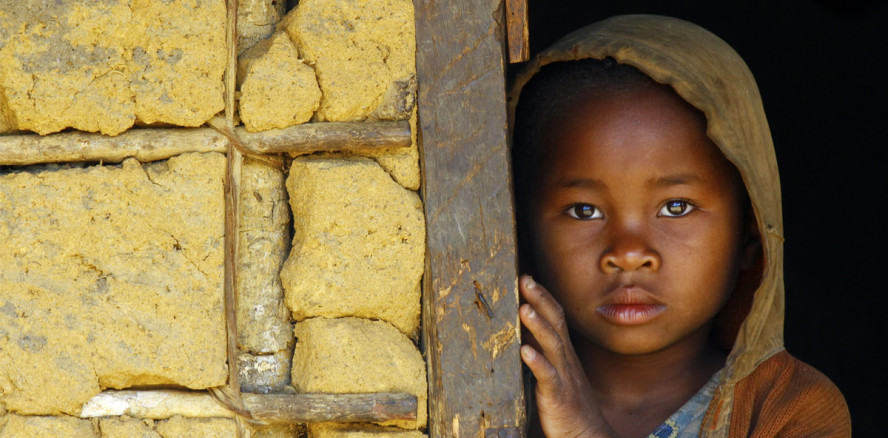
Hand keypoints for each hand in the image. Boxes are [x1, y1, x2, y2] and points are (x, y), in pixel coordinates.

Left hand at [519, 275, 615, 437]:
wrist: (587, 435)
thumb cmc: (570, 403)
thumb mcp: (557, 371)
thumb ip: (544, 351)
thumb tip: (526, 332)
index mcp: (564, 352)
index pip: (556, 317)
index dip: (542, 296)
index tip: (527, 277)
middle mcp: (566, 359)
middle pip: (555, 322)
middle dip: (540, 299)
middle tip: (525, 279)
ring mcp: (563, 376)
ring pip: (552, 345)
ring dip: (538, 325)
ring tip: (524, 308)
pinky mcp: (558, 396)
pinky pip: (548, 376)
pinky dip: (537, 362)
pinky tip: (525, 351)